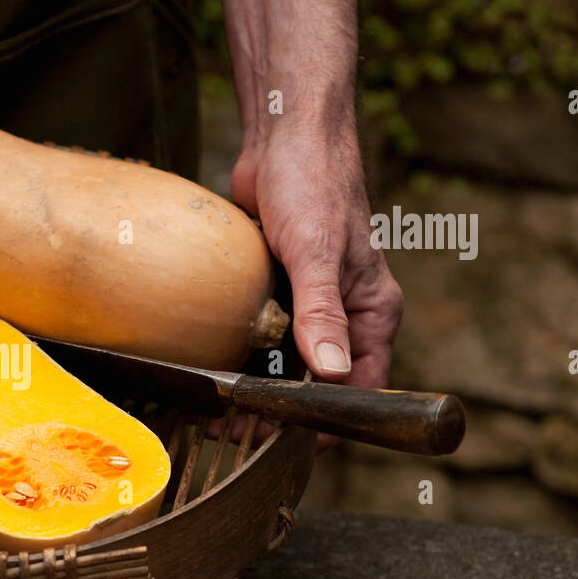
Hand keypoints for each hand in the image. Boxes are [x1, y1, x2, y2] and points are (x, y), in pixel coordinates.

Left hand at [230, 123, 403, 447]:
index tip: (288, 445)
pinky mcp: (272, 289)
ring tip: (214, 418)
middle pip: (316, 383)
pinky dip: (236, 357)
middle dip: (280, 413)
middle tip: (235, 437)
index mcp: (372, 311)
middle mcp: (342, 314)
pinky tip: (206, 375)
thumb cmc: (313, 181)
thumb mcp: (316, 251)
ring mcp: (305, 303)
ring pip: (283, 364)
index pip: (362, 387)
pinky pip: (256, 334)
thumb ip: (324, 313)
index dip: (329, 422)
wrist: (282, 132)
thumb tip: (333, 374)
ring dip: (253, 391)